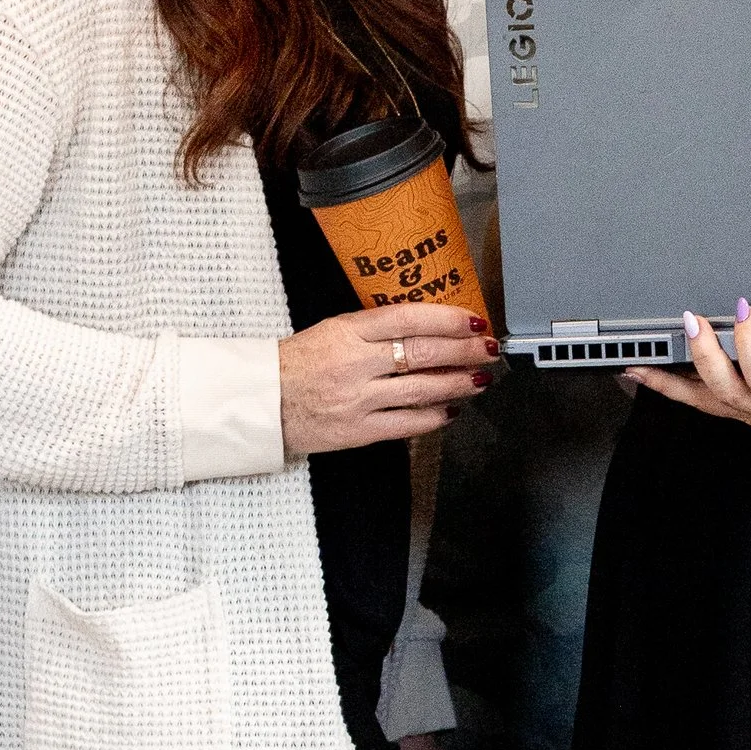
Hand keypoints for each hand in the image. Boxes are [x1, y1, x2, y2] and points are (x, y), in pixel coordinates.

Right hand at [279, 307, 494, 456]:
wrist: (263, 402)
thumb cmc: (299, 362)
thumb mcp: (333, 330)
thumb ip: (375, 329)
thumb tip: (427, 329)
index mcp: (348, 331)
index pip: (409, 319)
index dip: (447, 319)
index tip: (474, 320)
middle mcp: (355, 363)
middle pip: (423, 353)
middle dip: (464, 350)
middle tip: (487, 349)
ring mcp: (358, 399)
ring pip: (422, 389)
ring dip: (458, 383)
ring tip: (479, 378)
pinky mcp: (358, 431)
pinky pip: (407, 424)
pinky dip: (435, 416)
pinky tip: (452, 409)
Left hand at [623, 299, 750, 437]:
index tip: (746, 312)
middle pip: (726, 389)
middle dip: (705, 354)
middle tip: (692, 320)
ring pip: (704, 400)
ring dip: (671, 380)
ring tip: (640, 360)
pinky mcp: (742, 407)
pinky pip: (700, 401)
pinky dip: (671, 387)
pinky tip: (648, 372)